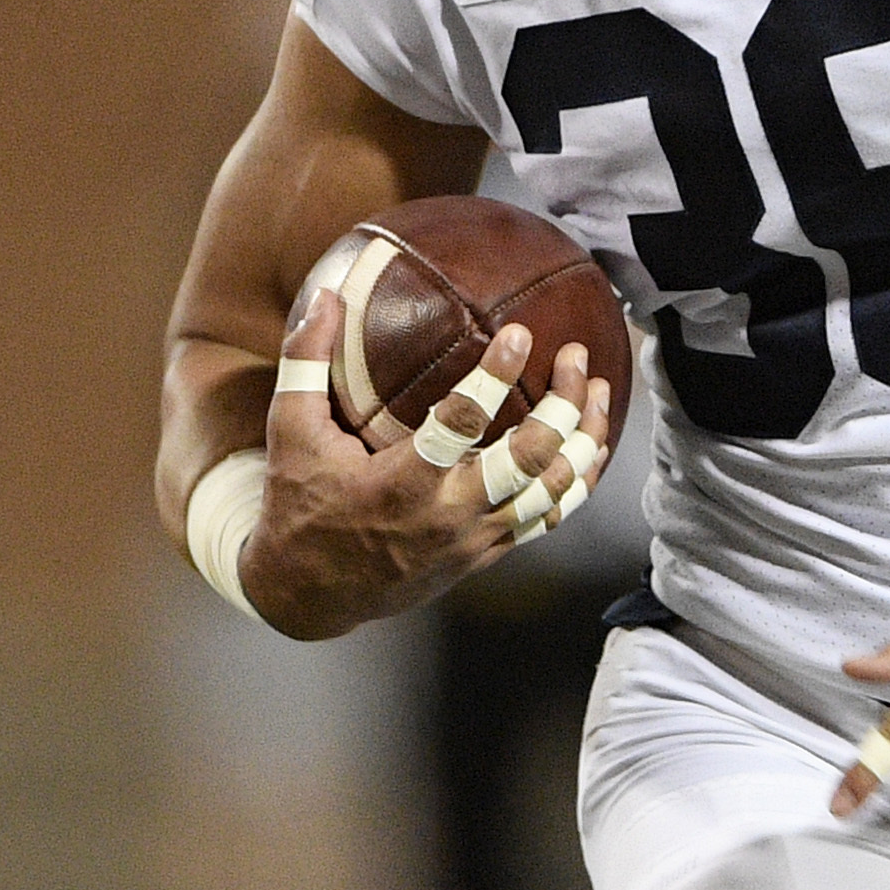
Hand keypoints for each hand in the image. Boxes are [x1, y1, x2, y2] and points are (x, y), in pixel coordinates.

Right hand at [238, 290, 612, 639]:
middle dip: (565, 404)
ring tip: (599, 393)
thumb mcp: (289, 429)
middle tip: (577, 356)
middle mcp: (447, 515)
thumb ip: (306, 359)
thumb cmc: (298, 503)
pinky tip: (589, 448)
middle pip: (530, 459)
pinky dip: (574, 483)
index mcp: (401, 482)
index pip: (461, 423)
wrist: (308, 595)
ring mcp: (472, 541)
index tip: (519, 334)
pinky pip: (546, 519)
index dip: (496, 377)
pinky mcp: (484, 557)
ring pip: (551, 493)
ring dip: (584, 441)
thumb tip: (324, 294)